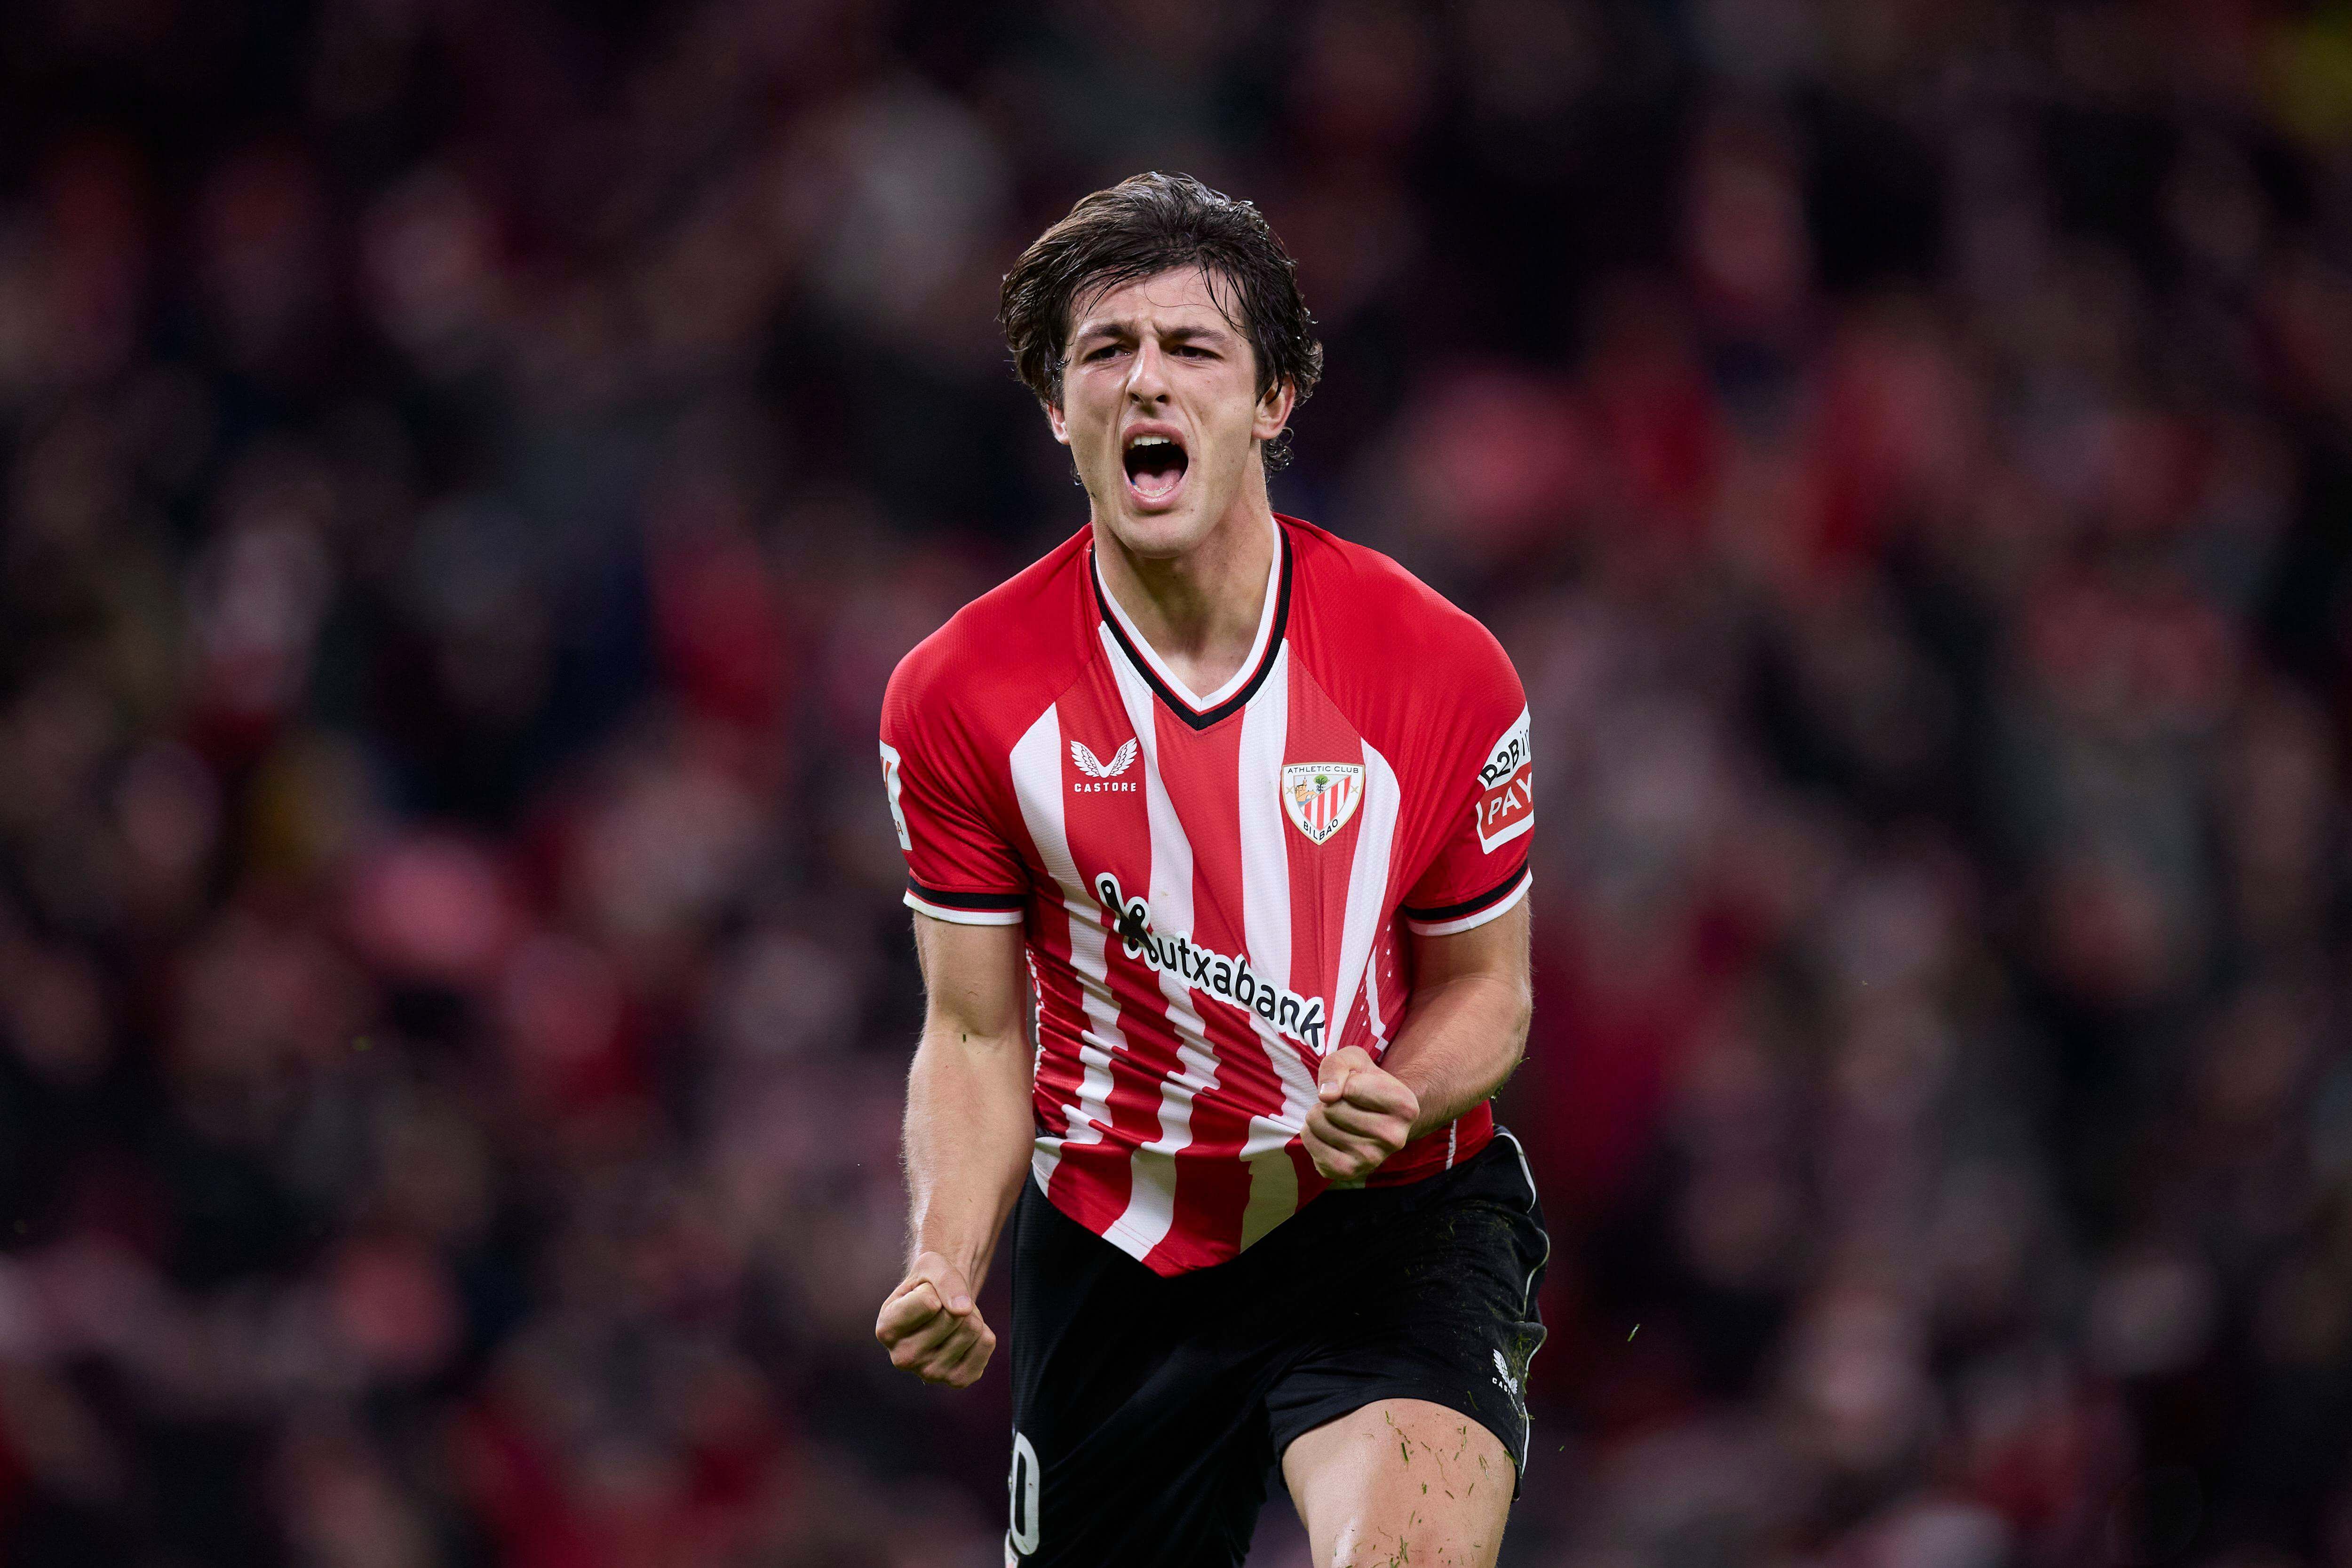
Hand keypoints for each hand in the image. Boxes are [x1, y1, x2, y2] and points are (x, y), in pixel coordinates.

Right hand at [875, 1251, 995, 1387]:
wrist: (940, 1306)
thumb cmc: (929, 1284)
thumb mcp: (930, 1265)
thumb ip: (944, 1279)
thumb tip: (963, 1310)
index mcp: (886, 1330)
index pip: (929, 1302)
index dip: (935, 1287)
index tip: (926, 1291)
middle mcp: (902, 1359)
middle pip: (953, 1317)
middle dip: (954, 1302)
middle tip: (942, 1307)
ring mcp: (930, 1374)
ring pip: (972, 1329)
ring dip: (969, 1316)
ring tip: (951, 1321)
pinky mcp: (957, 1380)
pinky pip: (986, 1344)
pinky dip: (983, 1331)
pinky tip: (962, 1336)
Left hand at [1303, 1045, 1418, 1183]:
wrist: (1372, 1117)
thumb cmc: (1363, 1083)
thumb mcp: (1354, 1060)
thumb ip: (1338, 1066)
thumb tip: (1327, 1096)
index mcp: (1406, 1107)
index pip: (1351, 1088)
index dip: (1347, 1081)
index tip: (1358, 1088)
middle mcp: (1395, 1138)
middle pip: (1332, 1109)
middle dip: (1329, 1100)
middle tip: (1344, 1104)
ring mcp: (1372, 1160)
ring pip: (1319, 1125)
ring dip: (1318, 1115)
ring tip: (1336, 1118)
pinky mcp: (1348, 1173)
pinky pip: (1310, 1145)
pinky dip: (1310, 1133)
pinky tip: (1327, 1133)